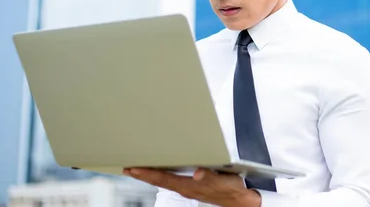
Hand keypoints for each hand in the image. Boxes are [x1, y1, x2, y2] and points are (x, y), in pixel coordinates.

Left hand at [123, 167, 260, 206]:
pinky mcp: (192, 186)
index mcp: (190, 185)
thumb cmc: (233, 189)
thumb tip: (198, 173)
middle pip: (159, 180)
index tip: (133, 168)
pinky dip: (161, 175)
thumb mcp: (225, 181)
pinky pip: (171, 180)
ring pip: (164, 180)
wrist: (242, 200)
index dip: (147, 173)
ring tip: (138, 168)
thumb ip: (211, 176)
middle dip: (142, 174)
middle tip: (127, 167)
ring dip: (150, 174)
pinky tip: (158, 171)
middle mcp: (186, 187)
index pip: (163, 178)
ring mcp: (188, 188)